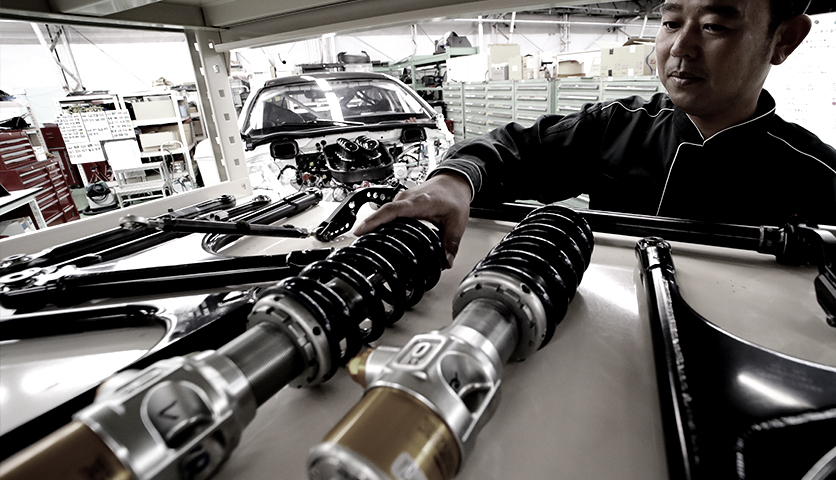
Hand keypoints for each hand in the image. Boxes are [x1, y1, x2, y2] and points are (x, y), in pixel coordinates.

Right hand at [354, 172, 471, 267]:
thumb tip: (445, 261)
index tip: (361, 231)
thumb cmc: (454, 196)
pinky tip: (375, 234)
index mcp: (419, 202)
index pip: (392, 210)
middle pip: (382, 212)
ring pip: (382, 212)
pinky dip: (379, 222)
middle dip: (368, 228)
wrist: (454, 181)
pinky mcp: (401, 202)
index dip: (375, 220)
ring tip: (363, 242)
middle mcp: (407, 199)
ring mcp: (402, 199)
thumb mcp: (457, 222)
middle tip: (359, 245)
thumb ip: (451, 243)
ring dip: (372, 225)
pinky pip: (386, 212)